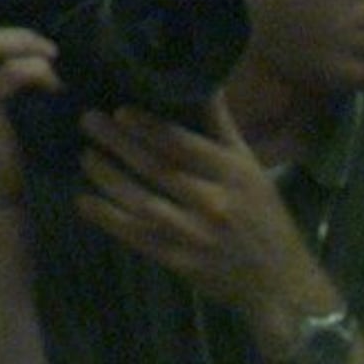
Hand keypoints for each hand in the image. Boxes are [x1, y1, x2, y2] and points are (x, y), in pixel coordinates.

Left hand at [76, 97, 327, 328]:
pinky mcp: (180, 262)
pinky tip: (84, 202)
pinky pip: (139, 238)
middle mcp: (214, 202)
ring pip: (144, 203)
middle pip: (158, 169)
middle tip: (89, 121)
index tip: (120, 111)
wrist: (279, 284)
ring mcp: (195, 235)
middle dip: (120, 144)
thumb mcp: (250, 167)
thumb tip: (203, 80)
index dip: (151, 128)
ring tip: (85, 156)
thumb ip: (222, 126)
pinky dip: (109, 219)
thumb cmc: (264, 217)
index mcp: (233, 174)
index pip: (185, 146)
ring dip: (110, 179)